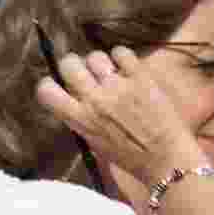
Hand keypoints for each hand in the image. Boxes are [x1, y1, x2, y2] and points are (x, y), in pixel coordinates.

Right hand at [36, 47, 206, 185]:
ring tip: (112, 73)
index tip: (60, 86)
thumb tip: (75, 99)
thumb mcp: (97, 144)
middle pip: (68, 64)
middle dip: (75, 66)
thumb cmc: (133, 159)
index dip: (51, 84)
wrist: (167, 161)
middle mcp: (95, 100)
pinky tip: (128, 69)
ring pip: (95, 56)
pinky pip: (122, 53)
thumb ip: (83, 120)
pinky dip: (123, 57)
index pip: (46, 90)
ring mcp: (118, 87)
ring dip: (101, 63)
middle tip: (87, 74)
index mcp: (80, 120)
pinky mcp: (140, 79)